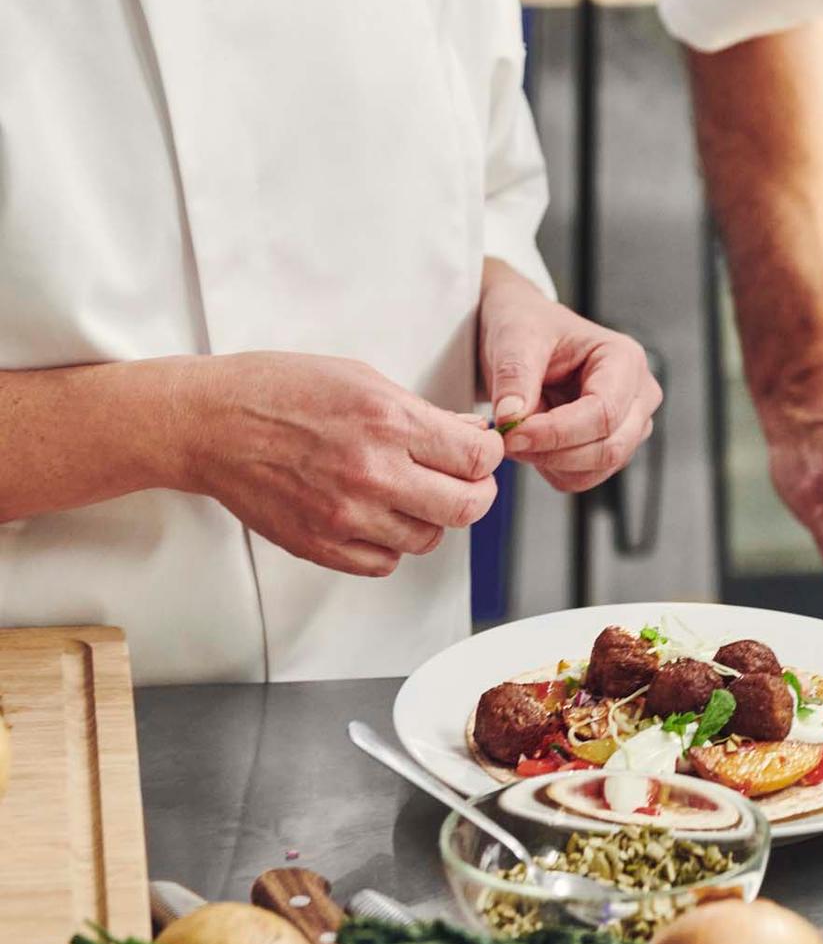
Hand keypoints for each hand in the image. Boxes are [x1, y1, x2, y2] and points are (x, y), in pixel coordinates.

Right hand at [180, 351, 503, 576]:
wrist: (212, 424)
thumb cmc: (281, 390)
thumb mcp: (363, 379)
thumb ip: (422, 413)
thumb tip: (471, 434)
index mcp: (390, 422)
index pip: (478, 458)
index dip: (489, 454)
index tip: (481, 451)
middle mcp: (373, 474)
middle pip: (466, 507)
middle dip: (475, 492)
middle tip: (465, 480)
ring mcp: (346, 516)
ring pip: (427, 540)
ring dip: (430, 519)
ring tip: (412, 494)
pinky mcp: (320, 546)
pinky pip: (383, 563)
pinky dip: (390, 545)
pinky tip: (378, 517)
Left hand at [479, 264, 662, 493]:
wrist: (523, 337)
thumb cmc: (528, 327)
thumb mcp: (514, 338)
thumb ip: (515, 376)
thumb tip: (512, 418)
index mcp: (624, 359)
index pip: (604, 412)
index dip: (557, 432)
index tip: (511, 434)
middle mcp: (638, 394)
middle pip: (610, 448)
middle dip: (553, 452)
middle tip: (505, 440)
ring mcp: (630, 424)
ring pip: (597, 469)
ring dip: (550, 462)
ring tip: (515, 435)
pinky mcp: (610, 446)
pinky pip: (583, 477)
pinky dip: (551, 469)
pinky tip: (531, 443)